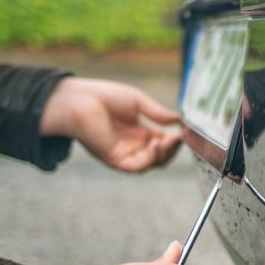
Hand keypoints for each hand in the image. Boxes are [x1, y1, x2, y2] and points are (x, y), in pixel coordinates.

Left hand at [40, 78, 182, 171]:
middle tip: (179, 137)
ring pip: (152, 164)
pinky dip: (150, 160)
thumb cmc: (104, 97)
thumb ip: (157, 113)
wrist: (80, 100)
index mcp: (139, 132)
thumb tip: (178, 119)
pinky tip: (154, 145)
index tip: (184, 131)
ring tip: (168, 140)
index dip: (175, 139)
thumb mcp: (138, 102)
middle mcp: (133, 145)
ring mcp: (124, 154)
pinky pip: (137, 167)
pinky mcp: (115, 159)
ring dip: (164, 154)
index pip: (163, 143)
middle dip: (172, 149)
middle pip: (160, 156)